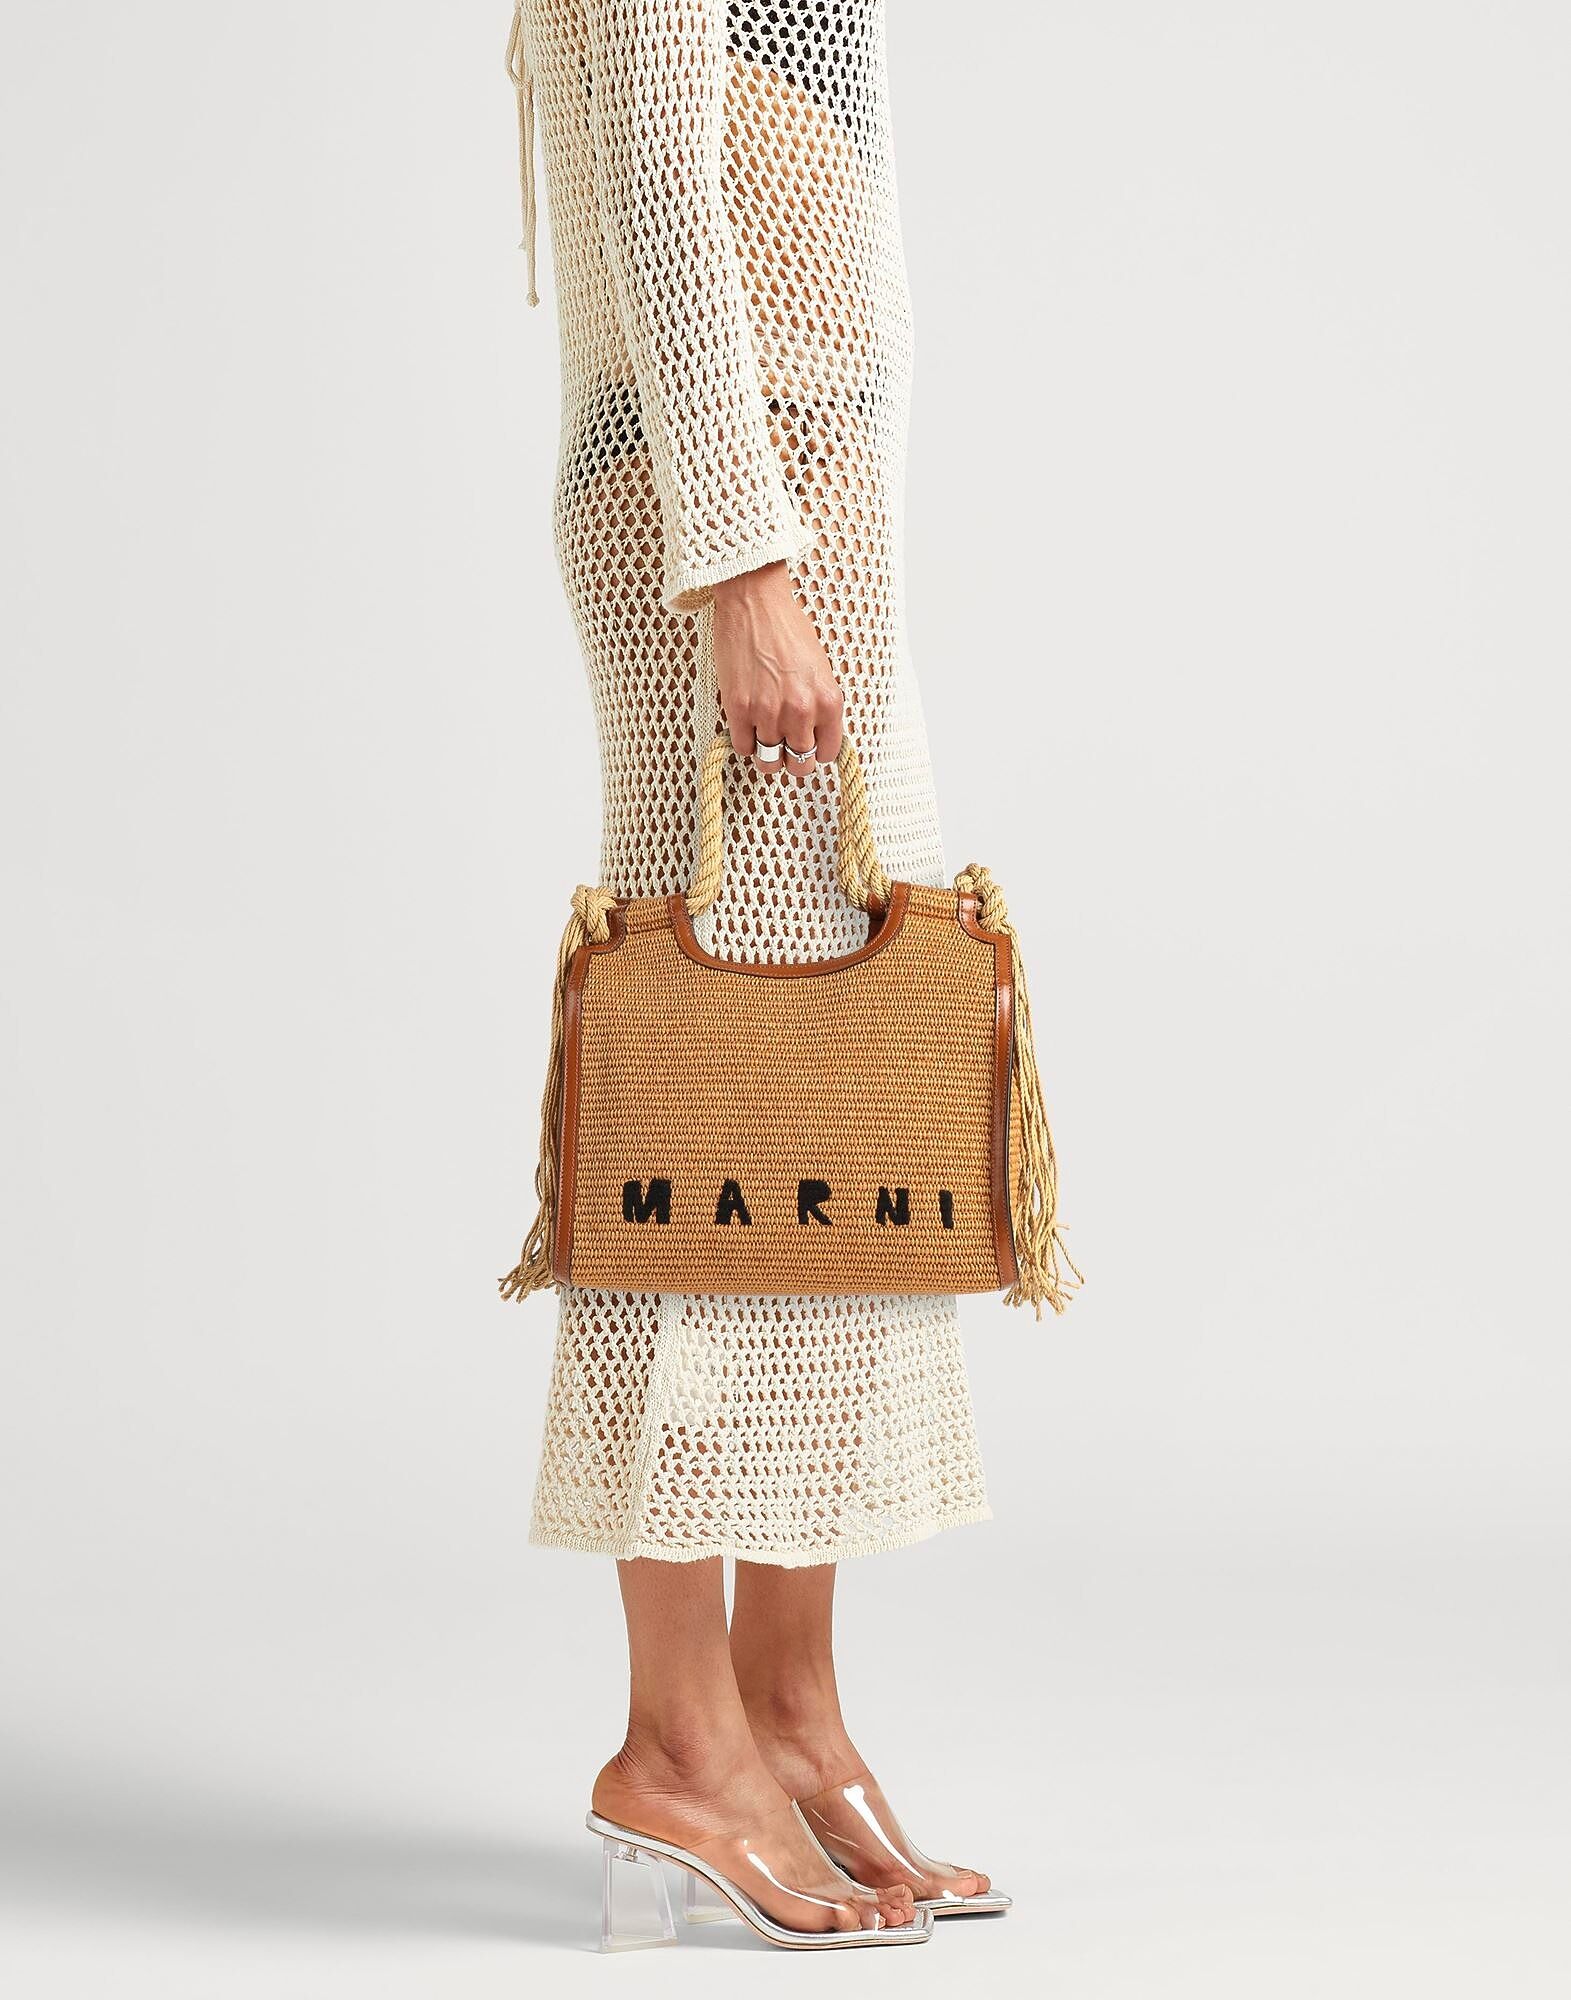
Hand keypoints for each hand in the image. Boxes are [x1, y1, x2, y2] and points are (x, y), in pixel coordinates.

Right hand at [711, 561, 844, 780]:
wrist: (755, 601)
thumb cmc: (788, 628)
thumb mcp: (820, 669)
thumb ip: (820, 704)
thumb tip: (815, 734)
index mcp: (829, 701)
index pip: (826, 753)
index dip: (815, 751)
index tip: (806, 744)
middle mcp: (802, 711)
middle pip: (799, 765)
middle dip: (792, 759)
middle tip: (784, 746)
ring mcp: (769, 712)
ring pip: (769, 763)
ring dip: (766, 754)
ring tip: (763, 737)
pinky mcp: (739, 708)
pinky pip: (743, 748)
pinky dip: (744, 743)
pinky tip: (747, 726)